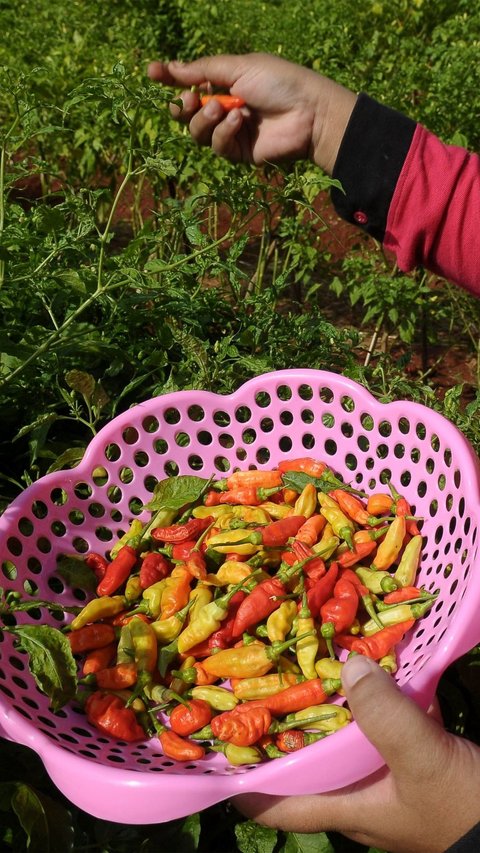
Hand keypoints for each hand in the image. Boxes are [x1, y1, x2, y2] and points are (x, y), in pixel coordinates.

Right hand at [147, 53, 356, 173]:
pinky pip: (217, 146)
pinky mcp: (239, 153)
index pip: (189, 82)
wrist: (309, 114)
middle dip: (183, 106)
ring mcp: (231, 132)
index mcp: (225, 83)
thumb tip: (171, 68)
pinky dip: (224, 132)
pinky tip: (240, 121)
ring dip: (205, 120)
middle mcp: (224, 108)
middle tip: (189, 100)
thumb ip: (203, 70)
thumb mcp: (239, 67)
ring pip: (197, 133)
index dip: (169, 79)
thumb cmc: (279, 82)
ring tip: (225, 109)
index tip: (151, 73)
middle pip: (186, 113)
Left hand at [232, 655, 479, 852]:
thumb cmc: (465, 808)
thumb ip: (386, 718)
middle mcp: (355, 795)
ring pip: (340, 740)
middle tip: (256, 676)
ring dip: (326, 704)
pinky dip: (372, 699)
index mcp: (343, 807)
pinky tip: (372, 665)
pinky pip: (379, 726)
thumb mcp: (424, 762)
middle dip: (280, 723)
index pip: (272, 805)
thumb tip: (345, 667)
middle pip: (301, 762)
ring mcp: (384, 780)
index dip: (236, 780)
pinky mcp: (412, 763)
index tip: (209, 741)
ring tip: (304, 660)